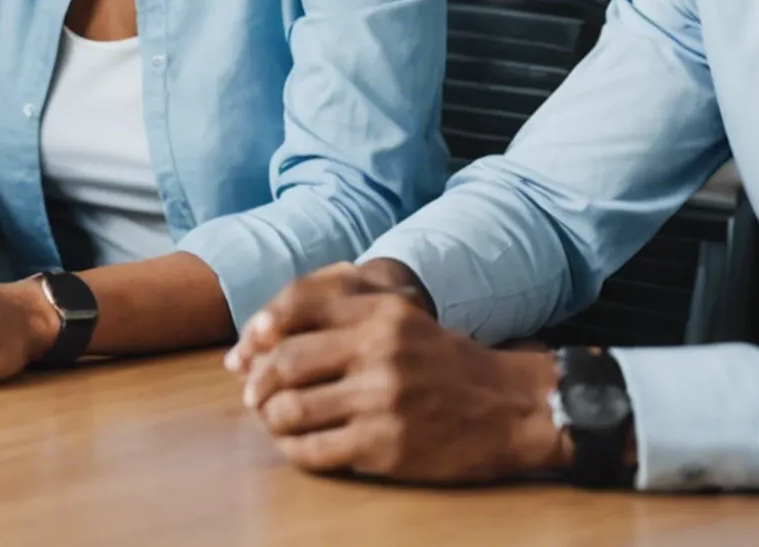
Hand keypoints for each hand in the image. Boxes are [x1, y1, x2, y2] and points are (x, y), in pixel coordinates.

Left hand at [229, 260, 566, 483]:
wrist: (513, 408)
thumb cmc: (447, 363)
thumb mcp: (403, 318)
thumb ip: (343, 313)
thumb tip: (262, 332)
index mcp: (380, 313)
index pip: (293, 307)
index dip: (255, 332)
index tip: (244, 354)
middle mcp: (379, 351)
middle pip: (283, 364)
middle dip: (256, 383)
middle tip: (252, 395)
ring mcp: (382, 401)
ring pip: (290, 411)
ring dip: (271, 419)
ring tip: (275, 421)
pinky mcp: (386, 447)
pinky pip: (314, 451)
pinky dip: (293, 451)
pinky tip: (299, 446)